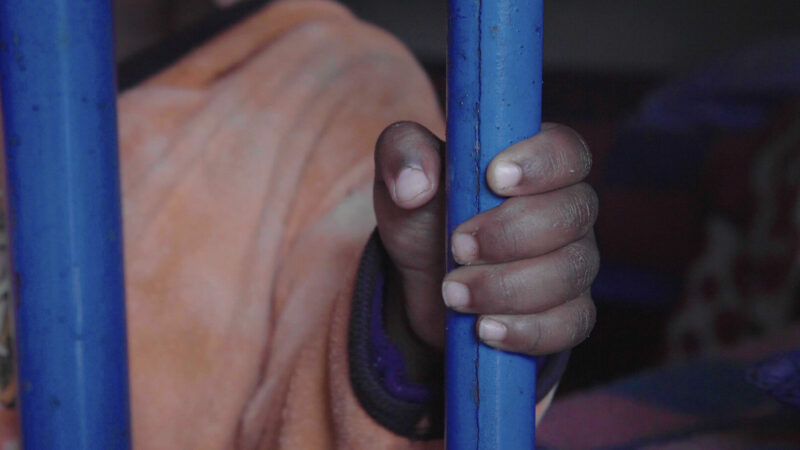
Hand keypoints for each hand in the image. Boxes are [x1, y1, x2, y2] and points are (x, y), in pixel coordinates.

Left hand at [374, 121, 597, 355]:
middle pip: (571, 214)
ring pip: (568, 273)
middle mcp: (566, 209)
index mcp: (535, 163)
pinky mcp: (568, 313)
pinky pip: (569, 325)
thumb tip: (414, 184)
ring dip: (506, 287)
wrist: (423, 282)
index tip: (494, 179)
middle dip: (510, 235)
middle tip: (457, 248)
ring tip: (452, 295)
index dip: (540, 164)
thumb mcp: (401, 174)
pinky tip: (485, 330)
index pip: (566, 150)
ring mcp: (573, 263)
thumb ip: (402, 155)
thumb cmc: (425, 214)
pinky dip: (526, 331)